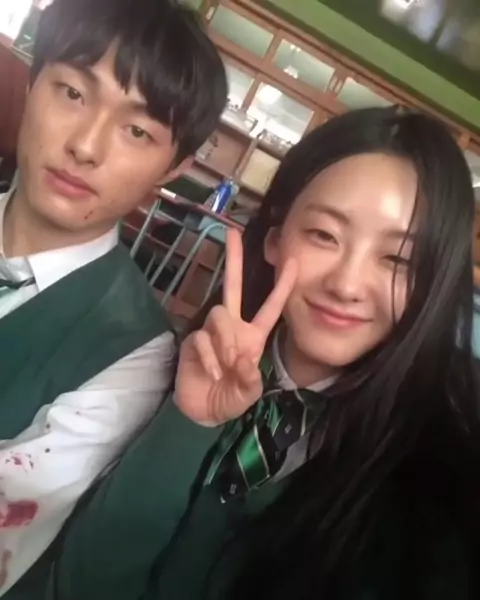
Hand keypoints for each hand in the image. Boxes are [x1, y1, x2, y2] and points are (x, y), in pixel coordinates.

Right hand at [175, 228, 296, 425]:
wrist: (202, 412)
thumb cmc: (230, 398)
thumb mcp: (248, 394)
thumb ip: (250, 380)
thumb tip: (244, 360)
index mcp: (253, 336)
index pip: (271, 307)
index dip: (282, 286)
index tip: (294, 261)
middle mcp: (233, 327)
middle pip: (233, 287)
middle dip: (234, 260)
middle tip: (232, 232)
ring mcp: (211, 332)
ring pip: (219, 314)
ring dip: (225, 340)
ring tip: (226, 367)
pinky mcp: (193, 341)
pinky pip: (203, 338)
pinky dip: (210, 357)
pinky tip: (212, 373)